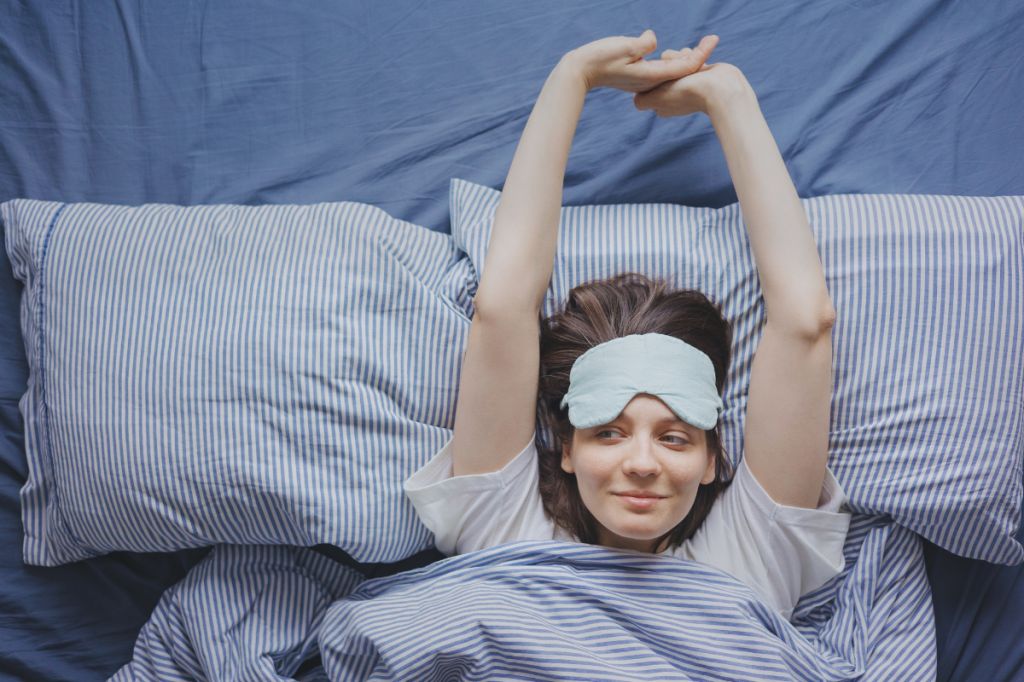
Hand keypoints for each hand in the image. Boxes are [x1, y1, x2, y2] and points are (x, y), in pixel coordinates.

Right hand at [568, 30, 717, 93]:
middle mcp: (651, 81)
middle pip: (681, 71)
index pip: (685, 65)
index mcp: (652, 75)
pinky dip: (671, 62)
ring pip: (672, 72)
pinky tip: (673, 54)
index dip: (702, 52)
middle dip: (698, 57)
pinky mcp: (638, 77)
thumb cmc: (601, 57)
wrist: (581, 71)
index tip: (714, 39)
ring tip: (698, 48)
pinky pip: (661, 71)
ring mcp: (644, 81)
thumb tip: (654, 40)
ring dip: (685, 60)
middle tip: (710, 40)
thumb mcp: (625, 46)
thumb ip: (644, 44)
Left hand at [633, 43, 750, 117]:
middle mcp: (674, 96)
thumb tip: (636, 102)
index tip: (659, 77)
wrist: (721, 89)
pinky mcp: (701, 75)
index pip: (650, 83)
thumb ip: (644, 101)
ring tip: (688, 61)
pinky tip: (700, 58)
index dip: (653, 77)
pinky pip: (690, 60)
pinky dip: (693, 56)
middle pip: (662, 70)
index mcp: (662, 105)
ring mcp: (688, 85)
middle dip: (668, 65)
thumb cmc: (688, 93)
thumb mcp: (658, 98)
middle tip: (676, 70)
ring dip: (681, 58)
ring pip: (675, 63)